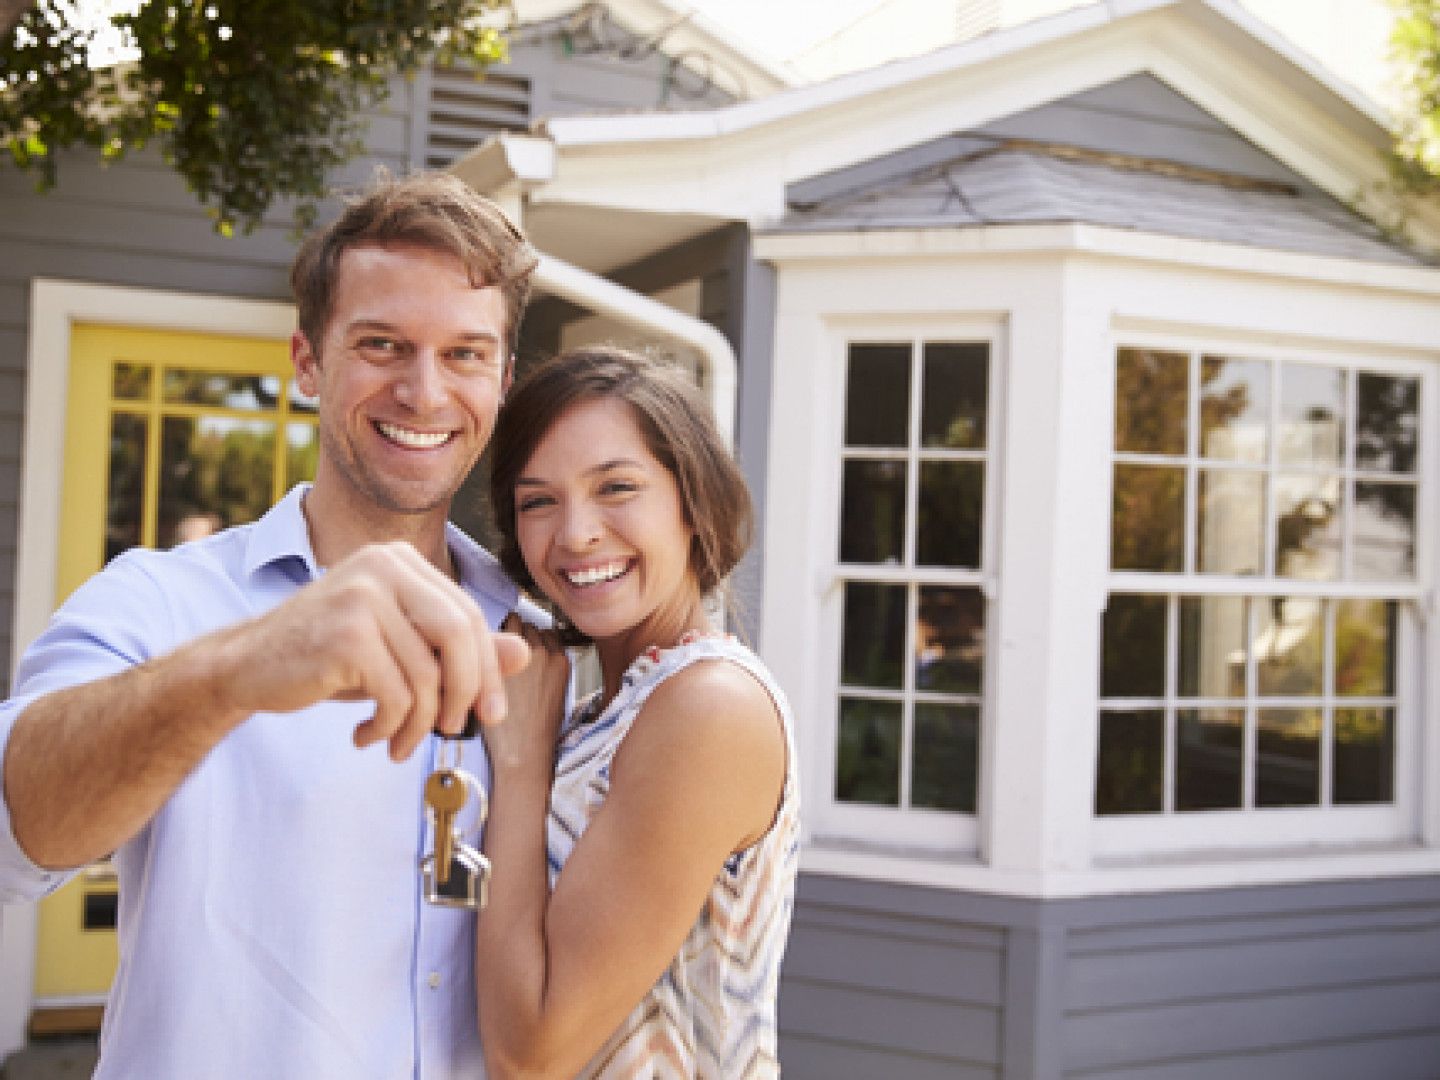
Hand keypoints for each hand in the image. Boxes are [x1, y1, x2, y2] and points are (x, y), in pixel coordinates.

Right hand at [217, 541, 530, 760]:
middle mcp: (383, 565)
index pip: (468, 615)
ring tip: (398, 743)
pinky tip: (367, 736)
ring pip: (428, 674)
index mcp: (401, 560)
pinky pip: (398, 694)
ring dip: (421, 723)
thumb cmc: (328, 658)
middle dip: (466, 693)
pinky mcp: (346, 633)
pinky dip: (391, 727)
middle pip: (459, 636)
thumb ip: (458, 650)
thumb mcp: (399, 650)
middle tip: (456, 730)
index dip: (487, 668)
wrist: (244, 667)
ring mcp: (362, 595)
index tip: (489, 713)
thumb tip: (523, 655)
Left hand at [483, 615, 569, 773]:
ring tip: (489, 652)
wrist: (522, 751)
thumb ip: (547, 670)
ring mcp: (524, 653)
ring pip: (513, 623)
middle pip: (529, 625)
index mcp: (563, 661)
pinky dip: (488, 638)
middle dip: (515, 634)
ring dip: (501, 633)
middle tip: (501, 653)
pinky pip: (496, 632)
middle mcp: (547, 652)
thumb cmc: (534, 730)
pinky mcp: (503, 657)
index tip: (519, 650)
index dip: (531, 640)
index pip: (546, 633)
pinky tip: (482, 655)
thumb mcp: (554, 695)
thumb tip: (531, 656)